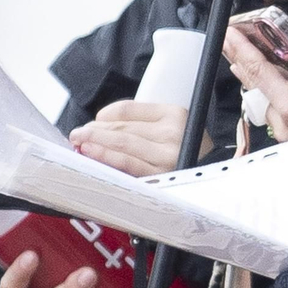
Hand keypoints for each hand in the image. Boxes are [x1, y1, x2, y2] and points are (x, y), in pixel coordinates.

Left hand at [70, 100, 210, 176]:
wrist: (210, 176)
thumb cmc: (182, 150)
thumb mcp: (169, 126)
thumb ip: (139, 123)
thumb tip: (97, 126)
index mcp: (173, 114)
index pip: (127, 110)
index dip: (104, 115)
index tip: (94, 121)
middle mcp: (172, 134)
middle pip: (122, 129)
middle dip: (94, 131)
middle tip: (77, 134)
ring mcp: (168, 156)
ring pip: (122, 145)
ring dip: (95, 145)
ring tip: (79, 145)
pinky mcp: (162, 176)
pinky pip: (128, 166)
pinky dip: (107, 160)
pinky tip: (94, 158)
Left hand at [223, 31, 287, 141]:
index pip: (258, 71)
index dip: (240, 49)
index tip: (228, 33)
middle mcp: (283, 125)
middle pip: (262, 85)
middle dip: (259, 63)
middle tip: (249, 42)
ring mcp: (286, 136)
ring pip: (276, 99)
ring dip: (286, 86)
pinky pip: (284, 113)